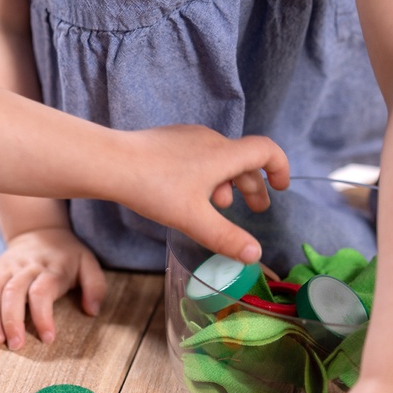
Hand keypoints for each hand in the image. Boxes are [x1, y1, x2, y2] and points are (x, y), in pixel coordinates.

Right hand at [0, 227, 105, 349]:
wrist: (39, 229)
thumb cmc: (67, 254)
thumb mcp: (88, 263)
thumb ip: (95, 286)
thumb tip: (92, 311)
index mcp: (50, 268)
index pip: (42, 292)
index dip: (43, 317)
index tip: (48, 338)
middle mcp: (26, 267)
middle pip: (13, 292)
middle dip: (12, 320)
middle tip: (15, 345)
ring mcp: (7, 267)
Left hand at [119, 126, 290, 263]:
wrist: (110, 162)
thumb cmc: (154, 188)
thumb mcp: (194, 219)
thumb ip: (226, 238)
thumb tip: (255, 255)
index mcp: (224, 155)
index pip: (266, 150)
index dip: (280, 167)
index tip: (281, 187)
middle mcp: (210, 140)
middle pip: (243, 159)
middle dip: (253, 185)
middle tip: (255, 209)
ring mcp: (188, 137)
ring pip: (219, 158)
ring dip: (228, 182)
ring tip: (219, 205)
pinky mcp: (168, 140)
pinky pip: (199, 155)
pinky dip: (207, 174)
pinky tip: (189, 194)